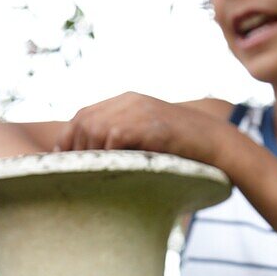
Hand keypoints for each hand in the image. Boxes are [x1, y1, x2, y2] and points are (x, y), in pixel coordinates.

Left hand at [54, 92, 223, 165]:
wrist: (215, 142)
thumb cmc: (182, 149)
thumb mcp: (147, 139)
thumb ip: (123, 142)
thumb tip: (94, 165)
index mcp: (126, 102)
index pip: (84, 115)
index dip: (68, 138)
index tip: (61, 161)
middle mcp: (129, 101)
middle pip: (84, 120)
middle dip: (72, 147)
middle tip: (66, 172)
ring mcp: (140, 110)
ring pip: (95, 127)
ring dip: (86, 153)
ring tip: (84, 174)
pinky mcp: (150, 124)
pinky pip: (115, 136)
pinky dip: (105, 154)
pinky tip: (104, 171)